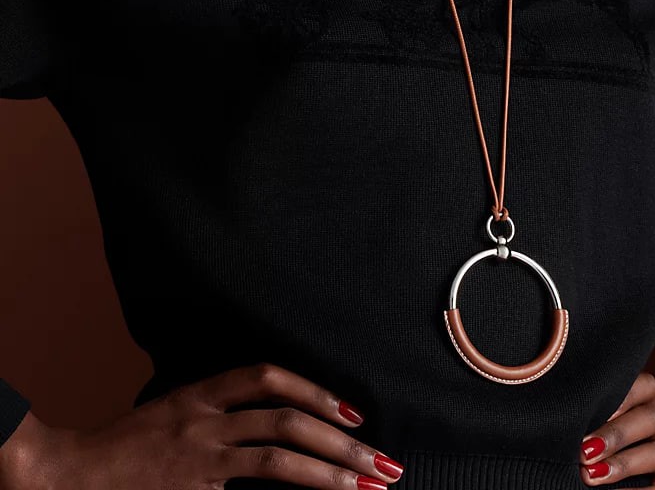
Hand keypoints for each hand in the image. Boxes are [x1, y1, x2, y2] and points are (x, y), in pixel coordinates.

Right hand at [0, 362, 404, 489]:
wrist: (73, 473)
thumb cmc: (129, 445)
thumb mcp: (178, 413)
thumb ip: (224, 414)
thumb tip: (278, 421)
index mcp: (202, 391)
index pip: (268, 376)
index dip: (314, 389)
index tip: (352, 412)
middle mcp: (206, 416)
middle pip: (286, 416)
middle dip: (341, 439)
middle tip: (381, 459)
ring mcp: (201, 454)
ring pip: (277, 454)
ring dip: (329, 469)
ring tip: (367, 483)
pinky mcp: (195, 485)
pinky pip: (251, 484)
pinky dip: (291, 489)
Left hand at [579, 371, 654, 488]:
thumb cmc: (632, 444)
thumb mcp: (623, 421)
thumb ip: (600, 416)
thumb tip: (557, 420)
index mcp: (648, 402)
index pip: (645, 385)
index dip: (622, 393)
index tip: (589, 404)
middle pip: (648, 419)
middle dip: (613, 433)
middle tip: (582, 448)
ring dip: (620, 463)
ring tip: (589, 473)